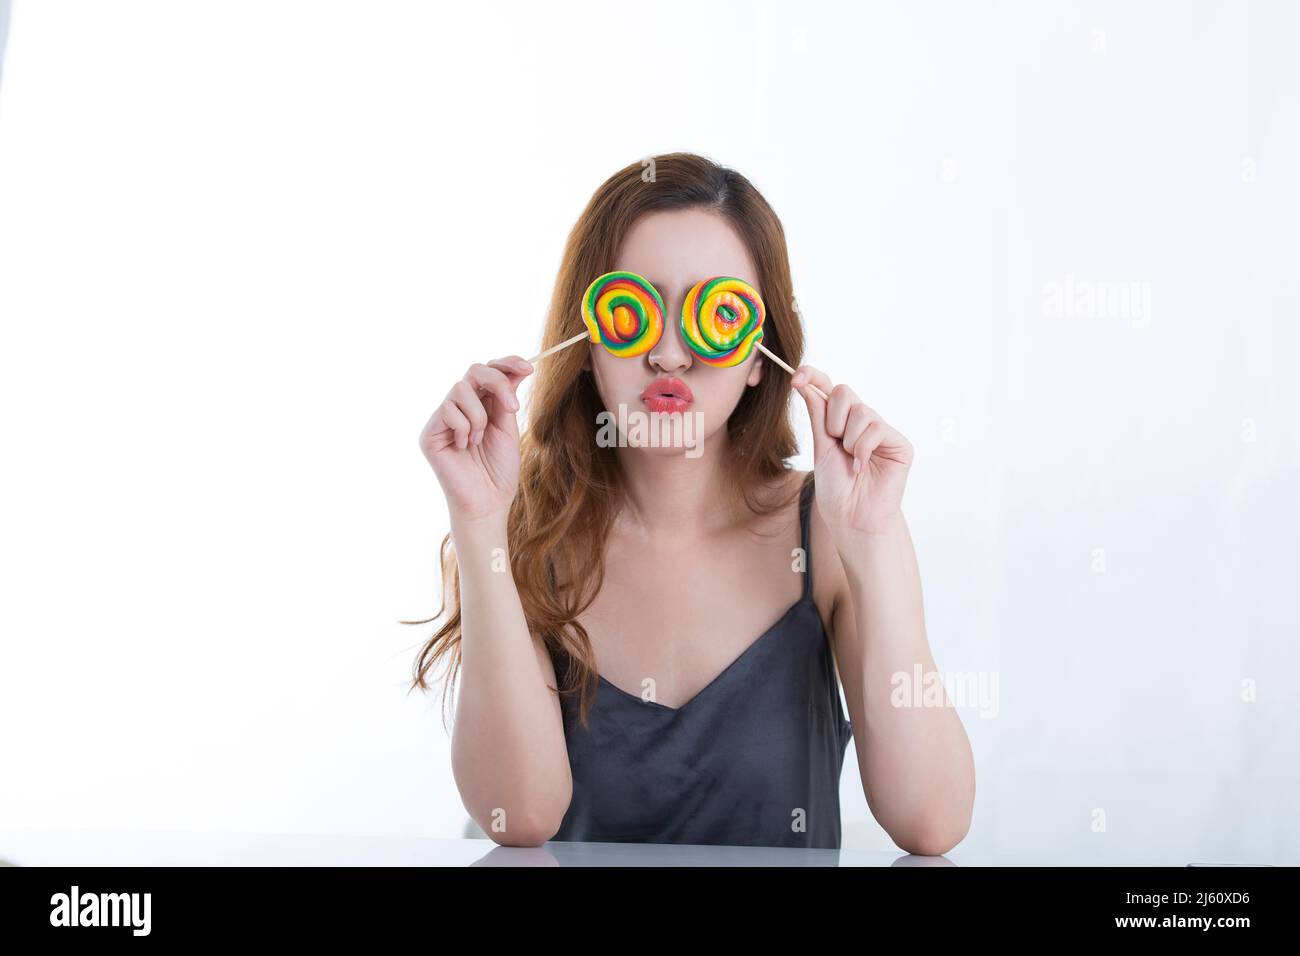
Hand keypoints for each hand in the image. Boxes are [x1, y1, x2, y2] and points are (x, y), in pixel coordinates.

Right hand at [419, 356, 533, 521]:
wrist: (489, 501)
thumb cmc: (499, 469)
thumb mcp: (508, 427)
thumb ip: (506, 398)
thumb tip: (517, 368)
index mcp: (480, 404)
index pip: (488, 370)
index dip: (506, 363)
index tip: (528, 368)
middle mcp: (459, 407)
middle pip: (474, 370)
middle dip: (497, 382)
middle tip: (512, 408)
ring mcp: (442, 419)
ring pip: (460, 389)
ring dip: (479, 416)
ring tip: (480, 440)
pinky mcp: (429, 433)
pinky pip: (447, 410)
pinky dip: (464, 428)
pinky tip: (464, 448)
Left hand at [790, 365, 913, 535]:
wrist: (851, 518)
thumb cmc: (836, 488)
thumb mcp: (821, 448)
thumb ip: (818, 416)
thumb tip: (806, 384)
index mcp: (840, 421)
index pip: (828, 388)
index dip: (813, 376)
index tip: (796, 378)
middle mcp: (862, 421)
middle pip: (844, 392)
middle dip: (833, 419)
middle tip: (835, 444)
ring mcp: (882, 431)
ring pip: (860, 412)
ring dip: (848, 440)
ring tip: (851, 462)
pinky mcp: (899, 444)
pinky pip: (876, 430)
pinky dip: (863, 450)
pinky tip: (862, 468)